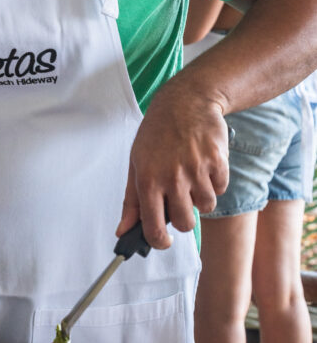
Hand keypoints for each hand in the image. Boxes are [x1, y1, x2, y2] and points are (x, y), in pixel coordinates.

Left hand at [116, 82, 229, 248]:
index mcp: (148, 180)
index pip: (153, 228)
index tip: (163, 241)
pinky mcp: (218, 161)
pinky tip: (204, 165)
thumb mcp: (136, 163)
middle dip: (183, 217)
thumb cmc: (157, 133)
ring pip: (206, 207)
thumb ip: (131, 201)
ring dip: (200, 198)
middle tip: (179, 199)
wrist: (186, 101)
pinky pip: (220, 189)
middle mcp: (172, 177)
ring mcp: (197, 170)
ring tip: (192, 177)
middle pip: (185, 224)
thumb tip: (123, 231)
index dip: (159, 241)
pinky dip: (214, 183)